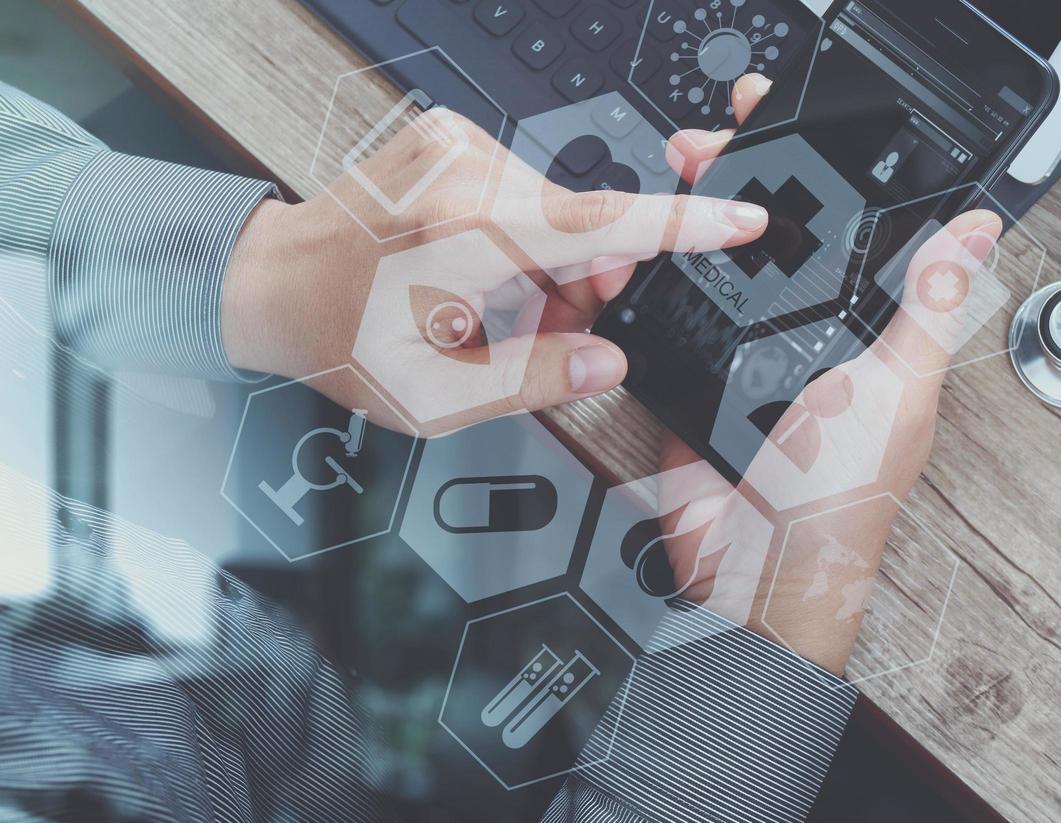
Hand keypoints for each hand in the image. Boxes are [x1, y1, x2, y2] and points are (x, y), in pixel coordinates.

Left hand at [221, 104, 767, 432]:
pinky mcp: (451, 140)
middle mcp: (464, 172)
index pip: (604, 224)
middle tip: (539, 334)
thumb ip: (535, 380)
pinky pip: (524, 193)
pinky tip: (479, 274)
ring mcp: (456, 147)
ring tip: (491, 311)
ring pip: (557, 214)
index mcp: (464, 232)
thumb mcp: (436, 394)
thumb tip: (606, 363)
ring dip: (549, 268)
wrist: (271, 284)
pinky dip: (521, 240)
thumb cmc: (339, 338)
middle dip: (584, 286)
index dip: (683, 224)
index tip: (740, 218)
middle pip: (584, 226)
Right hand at [656, 74, 1002, 674]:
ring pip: (718, 265)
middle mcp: (807, 334)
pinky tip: (638, 251)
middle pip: (772, 235)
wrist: (751, 570)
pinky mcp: (694, 375)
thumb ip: (925, 311)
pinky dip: (649, 283)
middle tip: (706, 144)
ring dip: (690, 219)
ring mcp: (746, 354)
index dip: (827, 172)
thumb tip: (976, 237)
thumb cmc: (839, 502)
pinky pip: (670, 317)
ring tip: (670, 178)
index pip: (851, 230)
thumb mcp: (893, 395)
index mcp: (867, 330)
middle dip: (739, 180)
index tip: (793, 121)